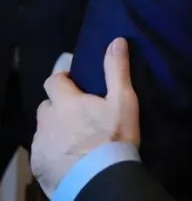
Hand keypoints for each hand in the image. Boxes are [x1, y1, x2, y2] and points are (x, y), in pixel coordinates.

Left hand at [31, 38, 139, 196]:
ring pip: (44, 129)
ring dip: (56, 128)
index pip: (54, 81)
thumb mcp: (123, 101)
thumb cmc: (114, 137)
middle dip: (59, 106)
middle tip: (79, 115)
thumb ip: (117, 70)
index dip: (63, 80)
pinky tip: (70, 156)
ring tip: (76, 138)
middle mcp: (47, 120)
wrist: (100, 179)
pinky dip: (53, 150)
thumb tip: (116, 41)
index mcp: (66, 102)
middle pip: (47, 106)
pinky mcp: (39, 164)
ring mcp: (41, 143)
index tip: (75, 85)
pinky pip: (43, 151)